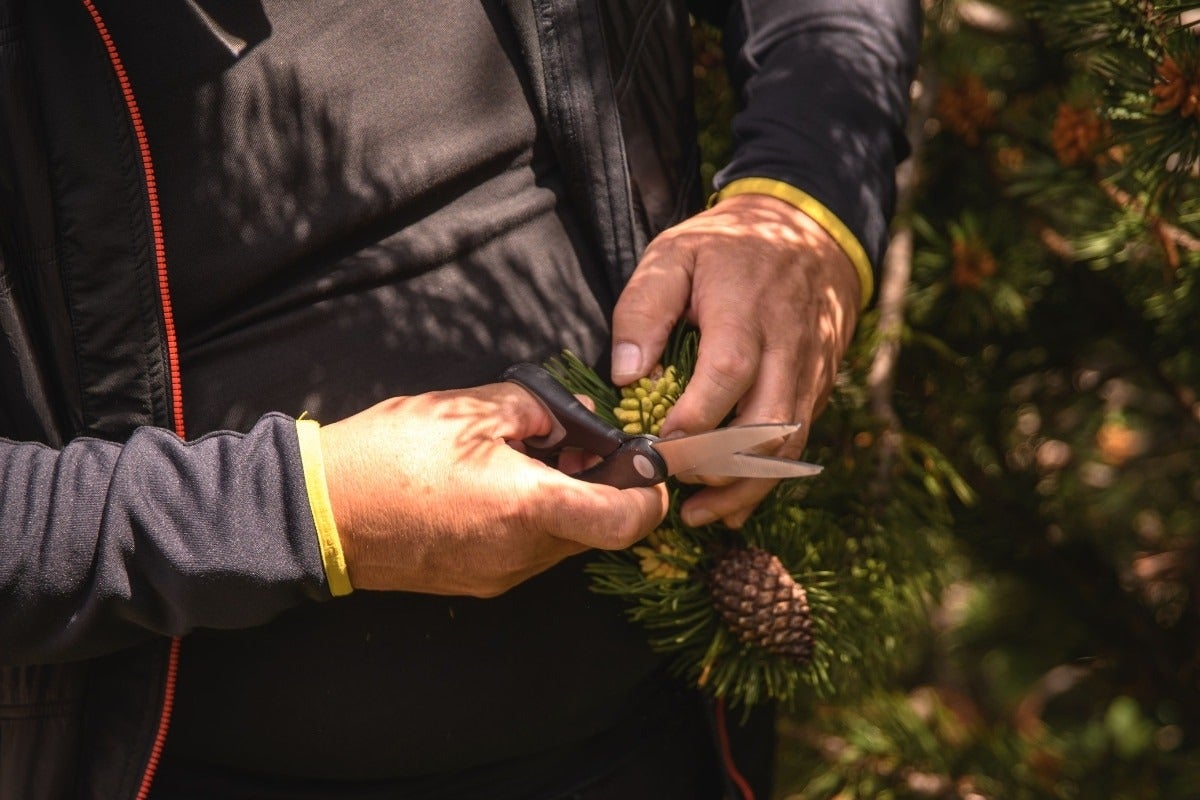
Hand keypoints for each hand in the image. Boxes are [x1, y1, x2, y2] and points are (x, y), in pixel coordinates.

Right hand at [318, 384, 667, 595]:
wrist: (320, 512)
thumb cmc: (390, 454)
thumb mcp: (469, 407)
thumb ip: (538, 407)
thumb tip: (573, 419)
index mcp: (529, 508)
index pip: (627, 521)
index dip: (650, 494)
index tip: (646, 465)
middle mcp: (523, 554)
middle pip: (598, 529)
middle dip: (600, 485)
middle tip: (572, 442)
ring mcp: (500, 575)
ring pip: (564, 542)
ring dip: (565, 501)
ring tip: (526, 456)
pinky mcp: (479, 583)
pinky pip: (530, 552)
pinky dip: (534, 519)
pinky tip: (499, 484)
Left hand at [610, 193, 860, 527]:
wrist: (810, 233)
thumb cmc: (728, 247)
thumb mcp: (673, 255)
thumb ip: (644, 309)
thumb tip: (627, 376)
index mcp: (746, 310)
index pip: (729, 374)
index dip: (695, 420)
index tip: (658, 448)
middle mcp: (787, 347)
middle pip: (767, 424)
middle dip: (719, 467)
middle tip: (672, 487)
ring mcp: (809, 372)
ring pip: (787, 446)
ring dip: (744, 487)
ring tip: (697, 513)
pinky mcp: (818, 389)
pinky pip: (797, 443)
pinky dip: (765, 478)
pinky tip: (729, 502)